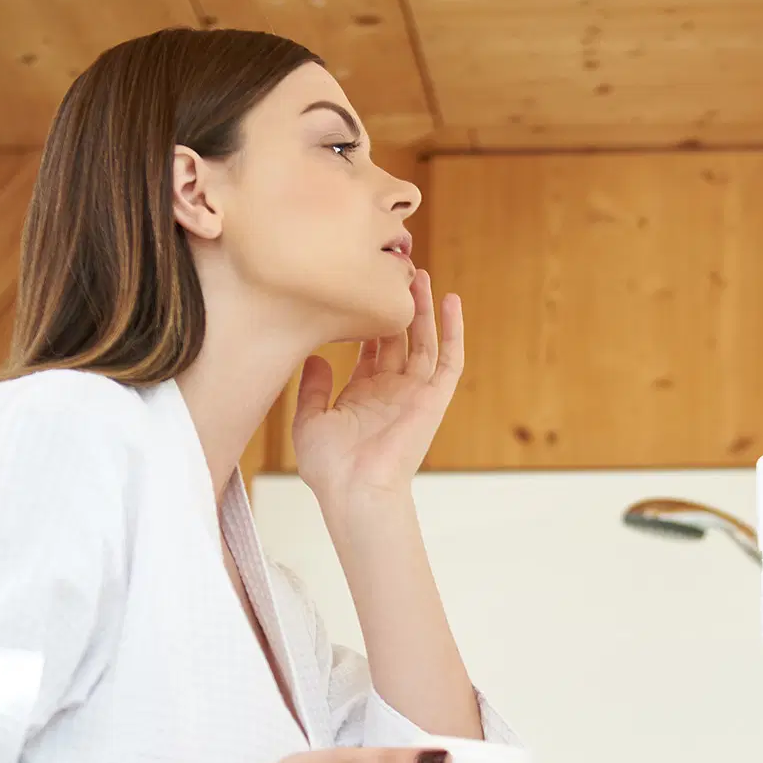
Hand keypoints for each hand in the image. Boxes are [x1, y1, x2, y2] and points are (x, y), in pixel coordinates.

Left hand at [292, 269, 462, 505]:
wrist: (355, 490)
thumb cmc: (330, 467)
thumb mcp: (309, 421)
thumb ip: (312, 389)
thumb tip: (315, 357)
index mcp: (362, 396)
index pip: (369, 348)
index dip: (367, 319)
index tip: (360, 288)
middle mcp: (390, 391)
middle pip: (398, 338)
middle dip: (397, 306)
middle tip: (393, 272)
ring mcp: (414, 393)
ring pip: (424, 341)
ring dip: (424, 309)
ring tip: (420, 275)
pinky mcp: (434, 398)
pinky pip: (450, 360)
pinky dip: (453, 330)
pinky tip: (451, 301)